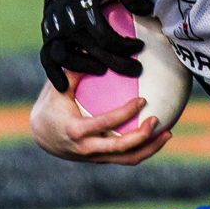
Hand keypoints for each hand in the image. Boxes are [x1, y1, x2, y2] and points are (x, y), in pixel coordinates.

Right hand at [28, 74, 169, 164]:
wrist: (41, 135)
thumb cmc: (51, 105)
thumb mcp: (58, 88)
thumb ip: (74, 71)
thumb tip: (94, 49)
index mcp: (76, 131)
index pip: (105, 124)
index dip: (125, 113)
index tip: (142, 100)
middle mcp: (86, 148)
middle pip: (120, 148)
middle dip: (142, 136)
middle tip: (157, 119)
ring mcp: (95, 157)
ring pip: (127, 158)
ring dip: (150, 148)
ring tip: (168, 132)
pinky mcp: (101, 159)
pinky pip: (126, 157)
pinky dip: (143, 149)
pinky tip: (157, 136)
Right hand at [39, 0, 143, 92]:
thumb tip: (148, 10)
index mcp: (86, 11)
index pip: (108, 39)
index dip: (126, 46)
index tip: (140, 46)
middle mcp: (69, 23)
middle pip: (94, 52)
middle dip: (118, 63)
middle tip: (135, 70)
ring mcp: (55, 30)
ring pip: (67, 58)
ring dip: (84, 67)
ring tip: (101, 70)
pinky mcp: (46, 33)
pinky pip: (46, 58)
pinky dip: (53, 73)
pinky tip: (64, 87)